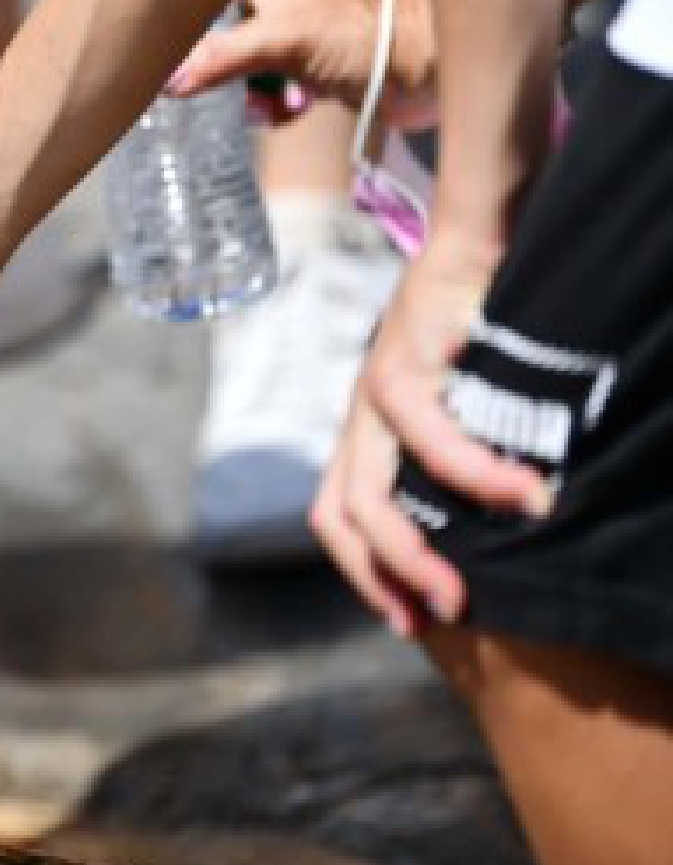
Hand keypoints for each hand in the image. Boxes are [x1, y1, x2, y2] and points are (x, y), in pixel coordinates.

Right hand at [167, 0, 437, 126]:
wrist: (418, 70)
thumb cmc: (353, 38)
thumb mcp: (277, 41)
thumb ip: (220, 59)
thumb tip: (167, 83)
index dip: (180, 20)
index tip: (160, 48)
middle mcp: (270, 5)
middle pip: (213, 40)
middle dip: (216, 72)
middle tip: (224, 86)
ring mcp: (288, 41)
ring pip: (240, 73)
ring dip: (250, 96)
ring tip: (269, 103)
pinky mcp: (305, 73)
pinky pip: (268, 95)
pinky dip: (275, 109)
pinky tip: (291, 111)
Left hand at [310, 234, 549, 634]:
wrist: (477, 242)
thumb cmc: (485, 329)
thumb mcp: (471, 406)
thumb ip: (469, 458)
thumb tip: (515, 528)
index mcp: (367, 434)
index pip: (338, 518)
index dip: (365, 576)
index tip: (411, 622)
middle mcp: (358, 420)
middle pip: (342, 518)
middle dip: (387, 580)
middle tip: (443, 616)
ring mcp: (369, 395)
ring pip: (372, 495)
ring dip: (421, 550)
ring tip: (473, 586)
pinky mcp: (397, 363)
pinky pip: (429, 437)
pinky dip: (476, 477)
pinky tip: (525, 498)